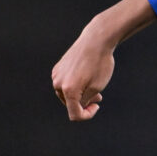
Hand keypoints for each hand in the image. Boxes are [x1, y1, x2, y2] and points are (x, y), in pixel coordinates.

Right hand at [52, 0, 156, 121]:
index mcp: (68, 90)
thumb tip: (77, 106)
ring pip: (67, 94)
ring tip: (93, 86)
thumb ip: (85, 101)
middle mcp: (58, 84)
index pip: (75, 114)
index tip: (97, 105)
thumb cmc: (100, 64)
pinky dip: (75, 84)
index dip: (87, 115)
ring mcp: (56, 75)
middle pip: (70, 104)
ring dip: (79, 94)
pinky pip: (65, 83)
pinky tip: (85, 76)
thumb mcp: (97, 87)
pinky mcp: (57, 68)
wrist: (95, 41)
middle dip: (84, 103)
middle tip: (99, 96)